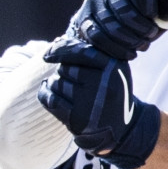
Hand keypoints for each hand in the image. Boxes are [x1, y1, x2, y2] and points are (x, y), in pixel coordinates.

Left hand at [38, 37, 161, 168]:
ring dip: (56, 85)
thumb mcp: (112, 67)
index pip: (79, 51)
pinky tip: (49, 95)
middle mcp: (103, 83)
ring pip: (56, 83)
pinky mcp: (79, 119)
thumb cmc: (110, 91)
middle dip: (64, 72)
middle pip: (65, 68)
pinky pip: (51, 100)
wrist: (121, 127)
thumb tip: (58, 41)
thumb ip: (90, 52)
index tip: (47, 55)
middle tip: (74, 82)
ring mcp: (91, 103)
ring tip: (69, 92)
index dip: (59, 50)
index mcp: (112, 66)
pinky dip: (46, 95)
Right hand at [66, 0, 167, 60]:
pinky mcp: (82, 19)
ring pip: (109, 25)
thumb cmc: (146, 15)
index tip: (153, 15)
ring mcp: (91, 2)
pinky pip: (96, 36)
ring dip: (129, 40)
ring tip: (141, 45)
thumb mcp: (161, 11)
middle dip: (140, 27)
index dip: (148, 2)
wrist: (120, 24)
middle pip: (122, 7)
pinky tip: (128, 53)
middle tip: (150, 35)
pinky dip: (115, 49)